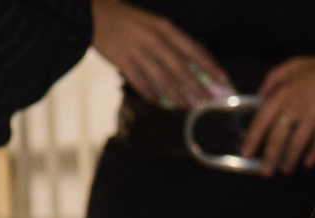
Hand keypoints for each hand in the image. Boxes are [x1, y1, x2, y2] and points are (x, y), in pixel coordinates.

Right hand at [90, 0, 228, 106]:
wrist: (92, 13)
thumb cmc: (126, 19)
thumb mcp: (152, 24)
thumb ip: (170, 41)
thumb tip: (193, 60)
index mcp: (162, 27)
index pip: (191, 48)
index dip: (208, 65)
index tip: (222, 78)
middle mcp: (152, 39)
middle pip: (179, 68)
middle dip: (196, 86)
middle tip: (208, 102)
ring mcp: (137, 51)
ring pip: (162, 79)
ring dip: (177, 95)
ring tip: (187, 107)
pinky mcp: (122, 61)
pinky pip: (140, 82)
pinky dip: (151, 94)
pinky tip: (159, 103)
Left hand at [242, 52, 314, 174]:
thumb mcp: (296, 65)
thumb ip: (275, 78)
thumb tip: (260, 93)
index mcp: (286, 91)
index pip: (263, 118)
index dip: (253, 137)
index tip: (247, 152)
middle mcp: (297, 104)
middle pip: (278, 136)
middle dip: (270, 156)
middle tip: (266, 171)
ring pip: (297, 143)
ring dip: (290, 159)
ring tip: (286, 169)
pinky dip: (314, 154)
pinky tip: (308, 163)